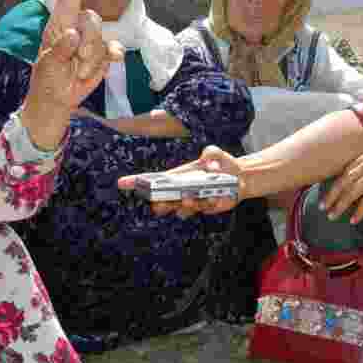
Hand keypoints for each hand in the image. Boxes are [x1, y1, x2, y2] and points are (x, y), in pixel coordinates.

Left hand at [21, 0, 123, 148]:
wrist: (58, 100)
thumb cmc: (47, 78)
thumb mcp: (48, 66)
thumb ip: (60, 50)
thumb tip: (72, 35)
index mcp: (59, 24)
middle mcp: (77, 27)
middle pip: (92, 19)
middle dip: (88, 42)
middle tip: (78, 60)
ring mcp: (91, 41)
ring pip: (103, 38)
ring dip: (93, 59)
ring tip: (79, 71)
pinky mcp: (103, 55)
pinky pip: (114, 49)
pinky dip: (110, 57)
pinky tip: (105, 65)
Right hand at [118, 146, 244, 218]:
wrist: (241, 178)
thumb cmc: (222, 163)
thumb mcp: (215, 153)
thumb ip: (211, 154)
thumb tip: (210, 167)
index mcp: (177, 177)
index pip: (153, 182)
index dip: (136, 183)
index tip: (121, 183)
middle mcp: (181, 192)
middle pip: (162, 202)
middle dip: (160, 204)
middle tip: (162, 201)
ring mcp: (194, 202)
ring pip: (183, 209)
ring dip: (187, 204)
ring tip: (193, 197)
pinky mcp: (207, 208)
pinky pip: (205, 210)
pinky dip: (211, 204)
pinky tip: (218, 197)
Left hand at [323, 151, 362, 222]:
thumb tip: (354, 185)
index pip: (345, 172)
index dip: (334, 185)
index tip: (327, 195)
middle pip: (344, 182)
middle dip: (332, 196)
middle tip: (323, 207)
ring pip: (351, 193)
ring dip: (340, 206)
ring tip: (333, 216)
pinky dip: (358, 212)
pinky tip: (353, 220)